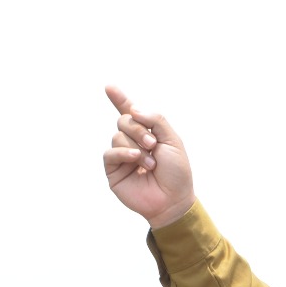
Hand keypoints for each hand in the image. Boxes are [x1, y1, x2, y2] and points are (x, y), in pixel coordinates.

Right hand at [103, 85, 196, 228]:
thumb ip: (156, 120)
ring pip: (117, 135)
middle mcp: (132, 142)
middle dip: (138, 129)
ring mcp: (122, 156)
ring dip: (136, 145)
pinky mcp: (114, 170)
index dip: (120, 99)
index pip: (130, 112)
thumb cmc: (176, 172)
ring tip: (151, 163)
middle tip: (153, 144)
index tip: (109, 87)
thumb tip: (133, 109)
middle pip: (124, 120)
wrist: (173, 199)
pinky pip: (110, 153)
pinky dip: (124, 153)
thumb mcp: (173, 140)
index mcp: (147, 133)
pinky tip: (137, 159)